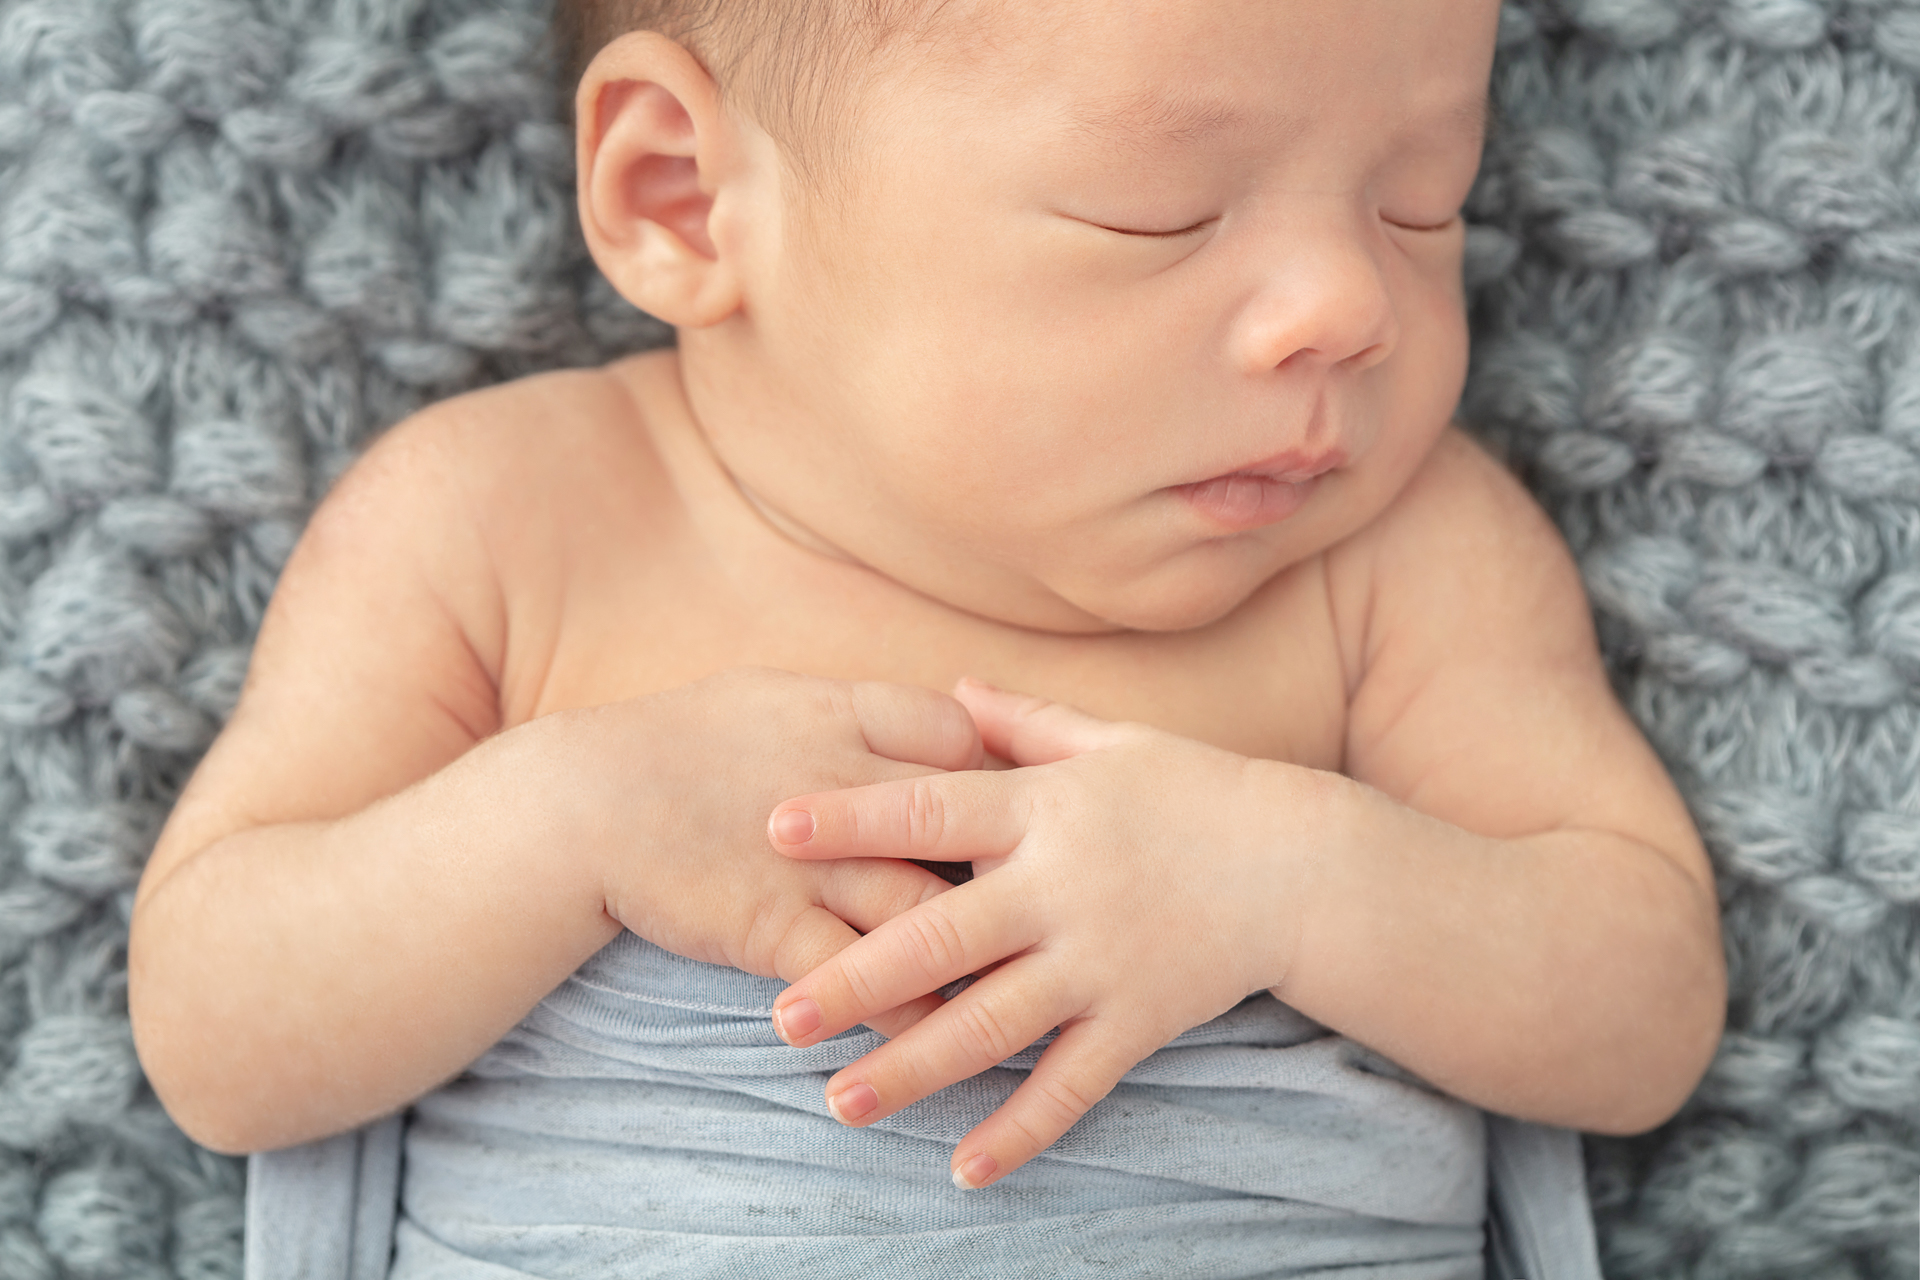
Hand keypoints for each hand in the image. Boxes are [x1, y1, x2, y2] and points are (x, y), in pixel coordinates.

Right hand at [548, 667, 983, 1036]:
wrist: (584, 803)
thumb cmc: (681, 744)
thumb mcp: (774, 697)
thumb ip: (857, 714)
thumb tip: (939, 719)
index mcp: (842, 715)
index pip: (959, 737)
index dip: (995, 773)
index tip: (1016, 807)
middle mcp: (843, 786)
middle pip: (967, 825)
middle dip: (1016, 866)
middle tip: (1058, 901)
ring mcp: (814, 862)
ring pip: (931, 910)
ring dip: (982, 952)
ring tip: (1025, 987)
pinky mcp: (777, 928)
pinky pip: (864, 979)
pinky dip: (906, 1012)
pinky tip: (938, 1035)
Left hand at [764, 680, 1311, 1186]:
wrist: (1304, 865)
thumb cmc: (1199, 792)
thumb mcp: (1114, 741)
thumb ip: (1026, 723)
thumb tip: (953, 690)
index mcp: (1046, 809)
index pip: (931, 808)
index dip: (852, 819)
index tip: (774, 830)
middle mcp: (1062, 888)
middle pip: (941, 938)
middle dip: (856, 980)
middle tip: (783, 1016)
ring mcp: (1099, 961)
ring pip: (990, 1026)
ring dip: (912, 1070)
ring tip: (841, 1105)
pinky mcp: (1138, 1019)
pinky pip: (1071, 1084)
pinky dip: (1021, 1129)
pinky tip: (964, 1167)